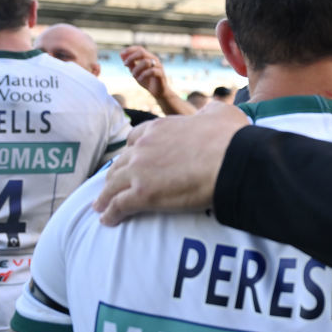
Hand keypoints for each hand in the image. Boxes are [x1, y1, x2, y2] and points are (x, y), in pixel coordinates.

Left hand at [93, 102, 248, 224]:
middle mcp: (144, 147)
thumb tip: (210, 111)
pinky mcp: (142, 194)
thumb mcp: (222, 113)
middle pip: (120, 162)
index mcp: (159, 128)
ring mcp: (140, 171)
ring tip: (101, 206)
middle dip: (115, 174)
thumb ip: (211, 110)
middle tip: (112, 185)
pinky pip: (118, 205)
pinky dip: (110, 213)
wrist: (231, 161)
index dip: (132, 150)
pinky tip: (108, 220)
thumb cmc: (230, 138)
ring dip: (105, 195)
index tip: (132, 159)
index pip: (135, 138)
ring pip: (113, 184)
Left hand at [122, 46, 171, 99]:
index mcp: (149, 57)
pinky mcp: (161, 74)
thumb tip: (121, 55)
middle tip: (125, 64)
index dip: (130, 50)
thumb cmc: (147, 81)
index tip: (121, 54)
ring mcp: (159, 66)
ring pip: (146, 62)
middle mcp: (154, 60)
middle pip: (142, 52)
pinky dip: (143, 75)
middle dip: (131, 58)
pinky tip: (139, 79)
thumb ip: (130, 63)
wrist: (158, 92)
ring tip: (133, 75)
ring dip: (136, 68)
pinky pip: (152, 71)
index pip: (139, 48)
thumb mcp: (135, 72)